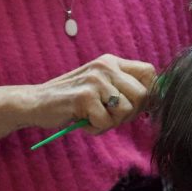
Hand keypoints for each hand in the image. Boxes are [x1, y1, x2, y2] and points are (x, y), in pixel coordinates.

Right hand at [31, 55, 156, 133]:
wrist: (36, 102)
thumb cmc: (71, 99)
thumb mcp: (100, 86)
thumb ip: (123, 89)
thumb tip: (155, 102)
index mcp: (112, 62)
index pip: (149, 72)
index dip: (150, 93)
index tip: (137, 107)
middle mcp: (106, 66)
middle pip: (143, 94)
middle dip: (131, 114)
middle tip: (110, 117)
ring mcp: (95, 80)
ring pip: (126, 110)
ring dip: (111, 122)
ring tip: (93, 118)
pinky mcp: (84, 96)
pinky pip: (106, 122)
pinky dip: (95, 128)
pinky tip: (82, 121)